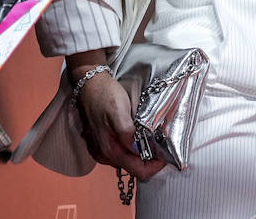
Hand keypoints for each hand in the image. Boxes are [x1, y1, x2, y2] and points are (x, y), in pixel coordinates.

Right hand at [72, 64, 166, 180]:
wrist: (89, 83)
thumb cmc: (104, 94)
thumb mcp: (119, 111)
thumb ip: (128, 134)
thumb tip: (140, 151)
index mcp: (110, 150)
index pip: (139, 171)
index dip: (155, 165)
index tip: (166, 154)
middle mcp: (104, 156)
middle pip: (134, 167)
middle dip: (150, 158)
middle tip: (161, 142)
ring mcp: (102, 151)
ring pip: (128, 160)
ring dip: (142, 152)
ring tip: (151, 137)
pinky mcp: (102, 144)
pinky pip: (122, 152)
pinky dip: (133, 147)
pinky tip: (137, 135)